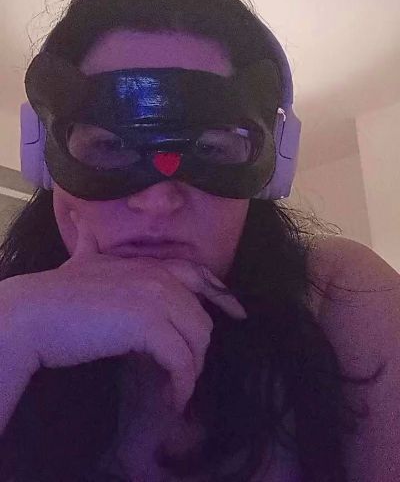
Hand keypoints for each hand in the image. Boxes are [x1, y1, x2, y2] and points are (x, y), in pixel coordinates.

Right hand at [6, 213, 245, 412]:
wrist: (36, 311)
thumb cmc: (55, 291)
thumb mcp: (79, 260)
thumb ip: (89, 244)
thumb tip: (81, 223)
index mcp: (147, 264)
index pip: (198, 274)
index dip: (221, 293)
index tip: (237, 311)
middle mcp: (158, 276)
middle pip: (200, 315)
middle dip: (199, 346)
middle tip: (187, 371)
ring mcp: (156, 298)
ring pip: (196, 339)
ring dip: (191, 371)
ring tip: (176, 390)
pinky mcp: (149, 325)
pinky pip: (182, 361)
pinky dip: (182, 384)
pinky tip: (172, 399)